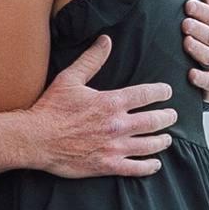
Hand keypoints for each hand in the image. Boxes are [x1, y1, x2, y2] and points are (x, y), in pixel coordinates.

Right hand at [22, 37, 176, 178]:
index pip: (146, 94)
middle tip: (172, 116)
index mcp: (111, 102)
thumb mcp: (70, 78)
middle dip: (167, 117)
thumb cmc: (51, 109)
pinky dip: (149, 166)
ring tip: (167, 139)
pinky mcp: (107, 165)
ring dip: (162, 141)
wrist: (36, 139)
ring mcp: (114, 147)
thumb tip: (106, 40)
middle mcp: (118, 125)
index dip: (160, 92)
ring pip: (149, 145)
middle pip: (154, 121)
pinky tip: (155, 164)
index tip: (166, 92)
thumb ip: (91, 60)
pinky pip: (135, 168)